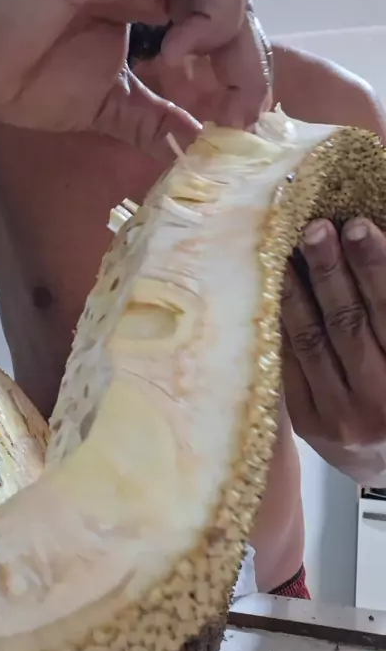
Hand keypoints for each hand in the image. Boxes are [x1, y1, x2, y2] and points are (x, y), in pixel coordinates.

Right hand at [0, 0, 269, 159]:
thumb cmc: (29, 79)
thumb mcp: (110, 108)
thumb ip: (155, 120)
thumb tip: (197, 143)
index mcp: (154, 2)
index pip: (226, 13)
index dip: (247, 60)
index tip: (245, 113)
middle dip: (245, 40)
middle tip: (235, 96)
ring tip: (187, 43)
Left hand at [281, 218, 385, 481]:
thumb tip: (371, 257)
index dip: (374, 266)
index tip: (358, 227)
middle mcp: (377, 399)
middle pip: (347, 322)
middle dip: (330, 270)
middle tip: (316, 228)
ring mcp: (338, 415)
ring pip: (311, 341)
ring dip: (296, 291)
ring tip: (287, 251)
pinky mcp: (308, 423)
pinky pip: (289, 364)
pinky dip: (282, 325)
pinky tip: (274, 292)